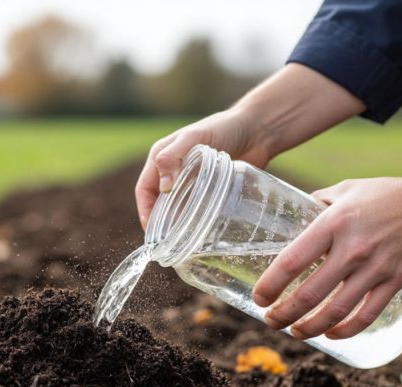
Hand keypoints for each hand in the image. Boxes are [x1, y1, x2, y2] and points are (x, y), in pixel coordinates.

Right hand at [134, 63, 366, 228]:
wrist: (257, 130)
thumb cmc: (224, 127)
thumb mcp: (195, 137)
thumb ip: (174, 156)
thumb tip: (163, 188)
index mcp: (162, 157)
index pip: (144, 189)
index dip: (144, 210)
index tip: (151, 232)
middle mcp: (173, 171)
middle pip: (158, 202)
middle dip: (159, 223)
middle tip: (166, 244)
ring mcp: (192, 182)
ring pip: (177, 208)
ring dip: (177, 225)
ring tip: (182, 244)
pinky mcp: (209, 190)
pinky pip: (196, 209)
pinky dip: (194, 222)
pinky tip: (200, 234)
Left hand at [252, 175, 401, 339]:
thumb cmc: (383, 194)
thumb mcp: (344, 190)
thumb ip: (317, 204)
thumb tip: (292, 216)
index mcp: (333, 223)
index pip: (292, 261)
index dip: (271, 285)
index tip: (259, 297)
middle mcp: (352, 248)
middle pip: (310, 294)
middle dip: (284, 314)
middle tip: (270, 321)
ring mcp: (375, 268)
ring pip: (336, 311)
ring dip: (310, 328)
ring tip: (295, 333)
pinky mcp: (395, 282)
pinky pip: (367, 315)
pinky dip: (346, 330)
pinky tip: (331, 334)